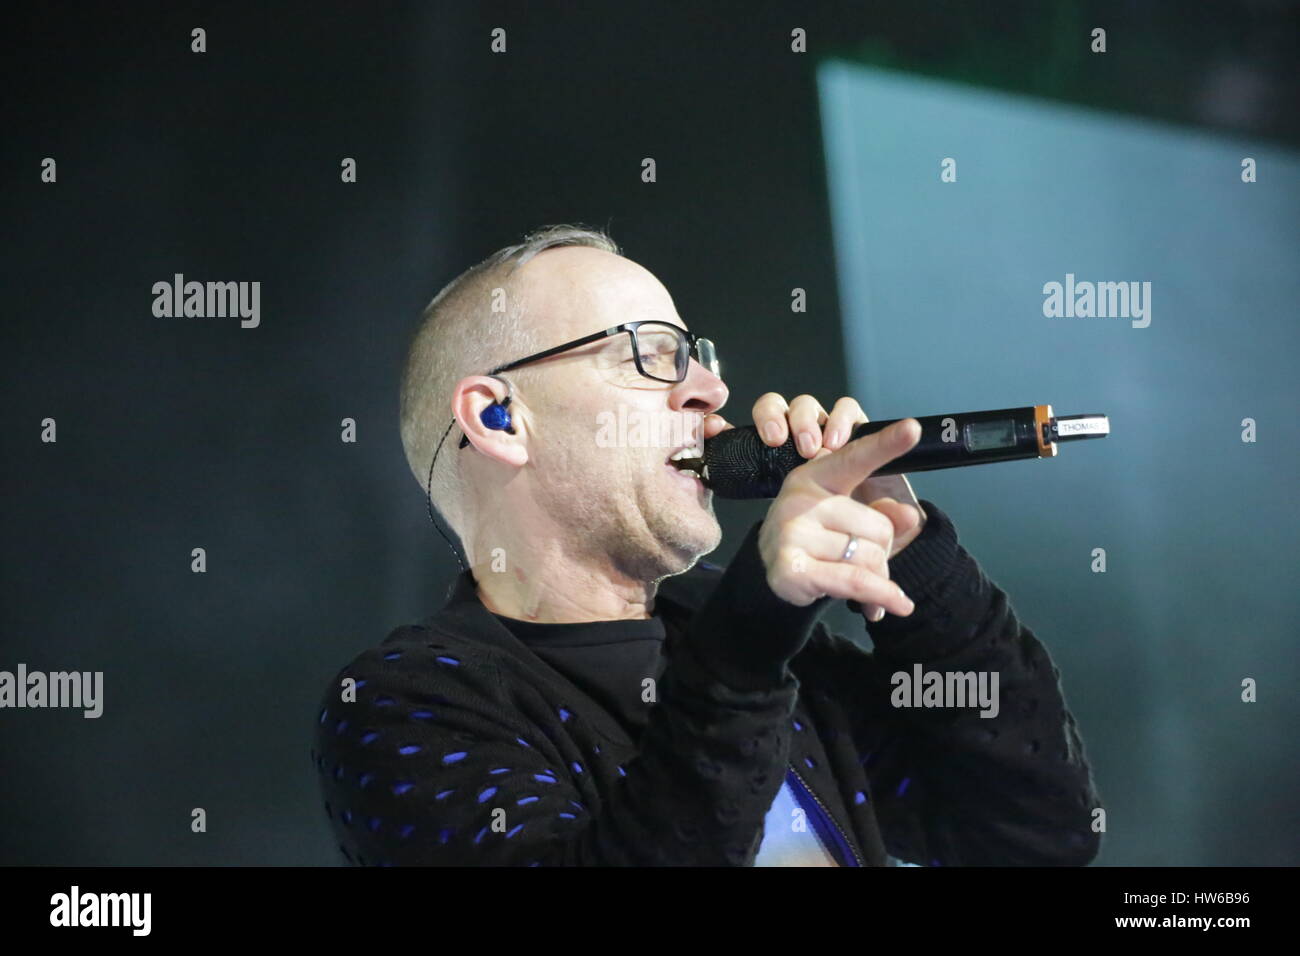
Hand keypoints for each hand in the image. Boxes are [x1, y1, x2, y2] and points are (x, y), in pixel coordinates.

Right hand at [751, 416, 923, 616]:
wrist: (774, 569)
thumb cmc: (817, 536)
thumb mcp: (850, 516)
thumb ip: (883, 512)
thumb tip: (907, 516)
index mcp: (818, 474)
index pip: (856, 457)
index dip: (886, 443)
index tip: (913, 429)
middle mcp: (800, 498)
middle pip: (879, 527)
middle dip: (883, 551)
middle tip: (865, 560)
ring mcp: (792, 533)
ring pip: (870, 558)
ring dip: (876, 578)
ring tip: (859, 580)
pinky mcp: (791, 568)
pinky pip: (855, 582)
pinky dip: (879, 596)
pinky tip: (890, 606)